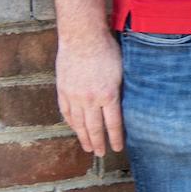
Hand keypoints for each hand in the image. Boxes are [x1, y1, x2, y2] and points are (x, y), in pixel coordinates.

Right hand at [57, 31, 123, 156]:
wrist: (82, 37)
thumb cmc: (108, 50)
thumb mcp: (123, 71)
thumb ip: (122, 90)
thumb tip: (127, 104)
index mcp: (109, 95)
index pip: (114, 123)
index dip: (116, 137)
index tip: (118, 148)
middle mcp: (90, 99)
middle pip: (94, 127)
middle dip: (98, 142)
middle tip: (101, 154)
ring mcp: (74, 95)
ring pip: (78, 122)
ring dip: (83, 136)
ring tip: (88, 147)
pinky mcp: (63, 90)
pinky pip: (66, 111)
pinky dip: (71, 122)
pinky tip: (74, 128)